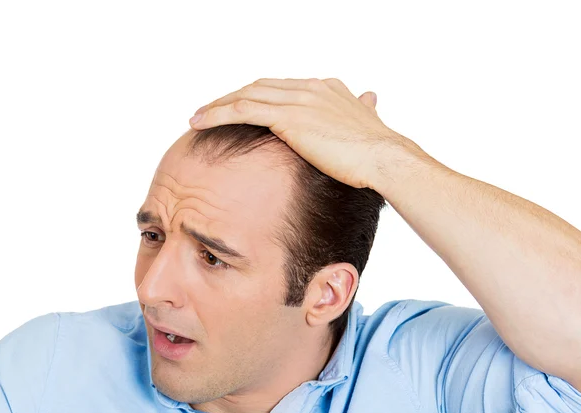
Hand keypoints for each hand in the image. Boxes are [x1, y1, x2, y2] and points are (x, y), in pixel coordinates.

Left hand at [189, 77, 407, 189]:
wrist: (384, 158)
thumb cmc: (378, 151)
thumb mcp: (369, 121)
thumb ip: (363, 108)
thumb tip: (369, 98)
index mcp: (324, 89)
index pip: (279, 87)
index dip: (255, 96)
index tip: (238, 108)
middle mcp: (308, 88)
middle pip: (257, 87)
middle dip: (230, 97)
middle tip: (208, 111)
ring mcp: (297, 100)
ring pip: (245, 95)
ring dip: (216, 105)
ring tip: (196, 117)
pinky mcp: (287, 117)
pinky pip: (242, 110)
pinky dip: (217, 113)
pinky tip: (200, 122)